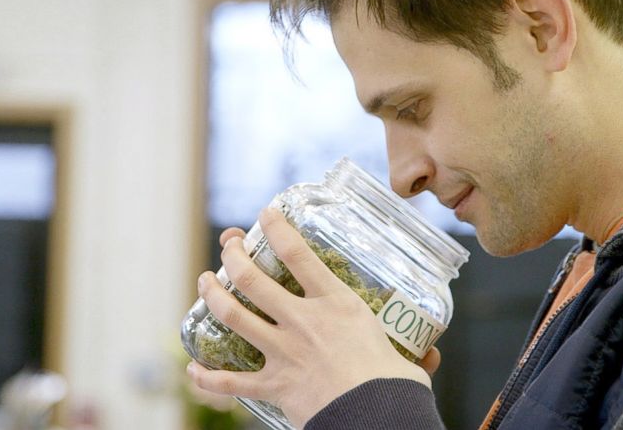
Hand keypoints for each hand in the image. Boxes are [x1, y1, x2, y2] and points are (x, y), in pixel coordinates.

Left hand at [188, 208, 431, 427]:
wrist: (375, 415)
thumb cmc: (393, 384)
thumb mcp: (402, 355)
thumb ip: (410, 352)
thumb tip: (430, 357)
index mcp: (334, 304)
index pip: (298, 254)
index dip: (277, 229)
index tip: (266, 213)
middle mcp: (302, 321)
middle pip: (254, 280)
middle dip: (234, 257)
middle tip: (228, 246)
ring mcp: (283, 352)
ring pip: (234, 317)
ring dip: (213, 296)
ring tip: (204, 281)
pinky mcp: (274, 386)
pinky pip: (231, 381)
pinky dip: (208, 376)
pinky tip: (193, 368)